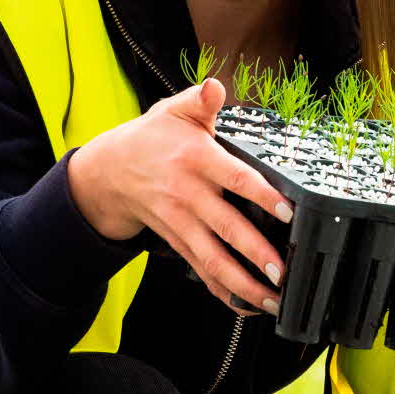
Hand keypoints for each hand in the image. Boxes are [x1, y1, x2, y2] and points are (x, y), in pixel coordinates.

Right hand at [68, 77, 291, 316]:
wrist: (108, 172)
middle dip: (256, 253)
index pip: (234, 178)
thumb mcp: (172, 111)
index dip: (261, 194)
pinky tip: (247, 306)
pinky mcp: (177, 242)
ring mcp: (181, 224)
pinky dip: (223, 292)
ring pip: (214, 259)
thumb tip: (214, 87)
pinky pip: (202, 271)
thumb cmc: (151, 139)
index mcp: (195, 159)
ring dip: (244, 283)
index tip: (287, 210)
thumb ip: (199, 101)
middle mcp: (188, 195)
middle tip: (283, 271)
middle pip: (226, 228)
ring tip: (273, 300)